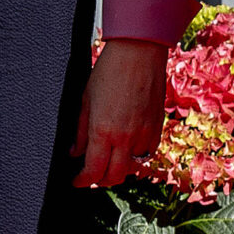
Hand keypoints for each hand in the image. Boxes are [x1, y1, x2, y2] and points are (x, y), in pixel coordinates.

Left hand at [74, 37, 168, 188]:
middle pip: (114, 177)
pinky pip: (147, 154)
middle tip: (91, 175)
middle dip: (100, 180)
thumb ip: (80, 131)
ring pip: (133, 168)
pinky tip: (127, 149)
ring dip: (119, 169)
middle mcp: (126, 138)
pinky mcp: (158, 128)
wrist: (139, 52)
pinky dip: (136, 158)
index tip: (77, 181)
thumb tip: (75, 152)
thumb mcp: (85, 100)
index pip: (93, 171)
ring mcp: (145, 134)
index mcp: (103, 131)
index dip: (82, 181)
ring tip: (109, 161)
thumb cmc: (109, 71)